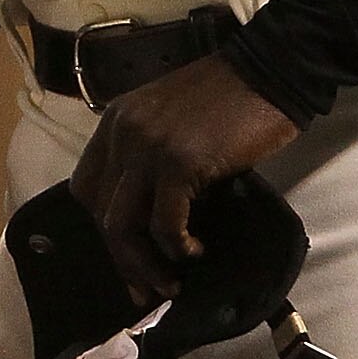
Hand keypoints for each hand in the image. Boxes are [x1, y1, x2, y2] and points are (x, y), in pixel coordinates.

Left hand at [70, 52, 299, 301]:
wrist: (272, 69)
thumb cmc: (231, 99)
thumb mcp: (172, 121)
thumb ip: (151, 157)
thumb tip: (151, 217)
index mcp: (115, 122)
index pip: (85, 188)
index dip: (101, 230)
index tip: (126, 260)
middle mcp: (122, 132)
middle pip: (99, 212)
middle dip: (120, 259)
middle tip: (146, 289)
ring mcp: (148, 146)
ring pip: (121, 225)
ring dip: (143, 265)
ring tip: (171, 282)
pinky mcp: (180, 162)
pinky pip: (163, 224)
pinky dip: (177, 248)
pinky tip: (196, 252)